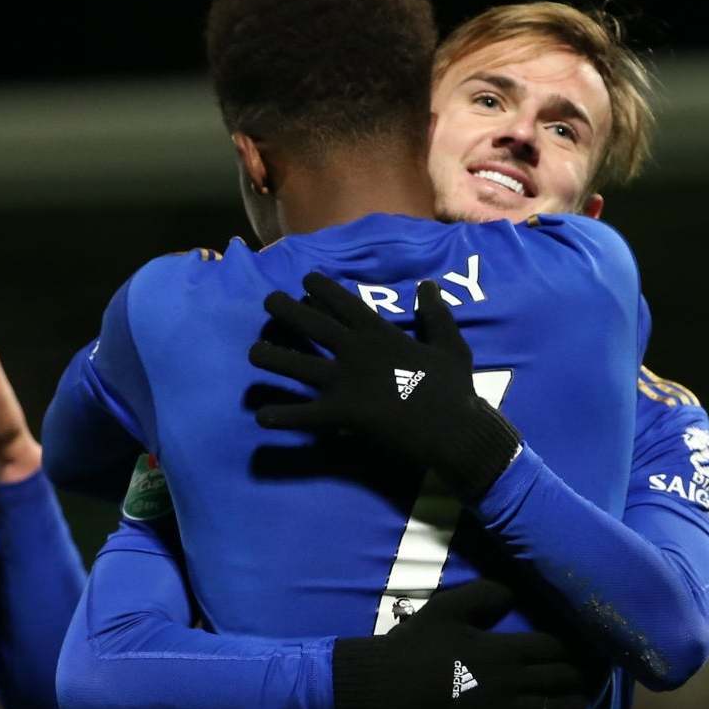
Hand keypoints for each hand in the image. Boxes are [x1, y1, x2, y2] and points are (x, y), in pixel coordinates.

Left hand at [250, 275, 520, 499]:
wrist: (455, 429)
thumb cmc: (454, 388)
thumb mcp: (450, 344)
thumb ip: (435, 314)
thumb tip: (428, 285)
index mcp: (379, 333)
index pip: (342, 301)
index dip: (320, 287)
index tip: (304, 279)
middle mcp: (355, 351)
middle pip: (311, 324)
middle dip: (285, 309)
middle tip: (268, 301)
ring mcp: (345, 382)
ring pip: (297, 365)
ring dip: (271, 358)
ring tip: (253, 353)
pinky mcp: (341, 413)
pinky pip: (304, 414)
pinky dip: (282, 416)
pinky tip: (262, 416)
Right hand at [330, 580, 601, 708]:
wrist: (387, 684)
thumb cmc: (416, 644)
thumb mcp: (448, 607)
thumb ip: (485, 595)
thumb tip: (514, 594)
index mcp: (506, 648)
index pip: (558, 648)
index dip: (574, 648)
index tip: (579, 649)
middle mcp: (513, 680)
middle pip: (565, 679)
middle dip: (578, 677)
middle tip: (579, 677)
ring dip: (572, 708)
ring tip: (573, 705)